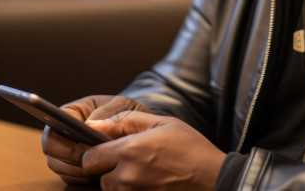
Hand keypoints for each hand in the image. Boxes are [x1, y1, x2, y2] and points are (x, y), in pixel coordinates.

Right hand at [41, 95, 149, 186]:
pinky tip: (97, 176)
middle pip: (52, 152)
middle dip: (70, 160)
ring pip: (60, 167)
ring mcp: (68, 150)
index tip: (80, 149)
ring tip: (97, 170)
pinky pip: (71, 177)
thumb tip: (89, 126)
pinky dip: (81, 178)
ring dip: (76, 171)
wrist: (139, 125)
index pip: (52, 129)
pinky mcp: (75, 166)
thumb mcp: (122, 106)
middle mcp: (64, 132)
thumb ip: (108, 114)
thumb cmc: (127, 111)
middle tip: (91, 163)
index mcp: (71, 112)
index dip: (61, 142)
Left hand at [82, 111, 225, 190]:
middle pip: (100, 177)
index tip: (109, 151)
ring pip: (113, 190)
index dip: (98, 154)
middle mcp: (127, 177)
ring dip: (122, 184)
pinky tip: (152, 184)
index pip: (90, 158)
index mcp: (129, 150)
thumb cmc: (191, 148)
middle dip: (110, 170)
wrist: (214, 178)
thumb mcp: (162, 123)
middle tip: (134, 163)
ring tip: (147, 174)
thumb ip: (125, 121)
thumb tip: (94, 123)